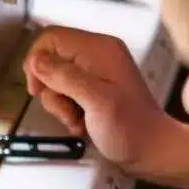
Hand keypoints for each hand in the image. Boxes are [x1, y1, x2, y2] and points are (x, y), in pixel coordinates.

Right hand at [23, 26, 188, 182]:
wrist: (152, 150)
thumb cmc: (131, 127)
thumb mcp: (97, 101)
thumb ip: (65, 77)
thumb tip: (36, 61)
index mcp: (99, 48)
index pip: (51, 38)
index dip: (37, 61)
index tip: (37, 88)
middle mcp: (95, 55)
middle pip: (50, 60)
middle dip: (50, 88)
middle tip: (66, 108)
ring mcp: (94, 72)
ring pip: (54, 80)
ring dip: (59, 104)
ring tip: (77, 119)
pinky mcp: (93, 89)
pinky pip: (65, 93)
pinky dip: (67, 110)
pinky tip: (82, 123)